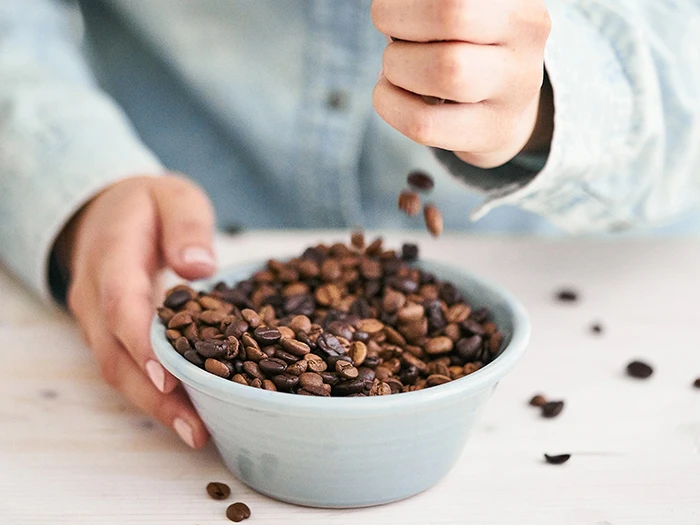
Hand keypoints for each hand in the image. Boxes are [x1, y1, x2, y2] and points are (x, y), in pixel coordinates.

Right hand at [58, 175, 215, 447]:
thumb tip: (200, 267)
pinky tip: (186, 413)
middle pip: (114, 353)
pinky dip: (151, 394)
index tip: (169, 378)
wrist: (108, 211)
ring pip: (116, 369)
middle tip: (194, 427)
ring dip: (153, 405)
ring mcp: (96, 318)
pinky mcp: (107, 332)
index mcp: (111, 256)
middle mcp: (94, 295)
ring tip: (195, 431)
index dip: (142, 344)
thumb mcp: (174, 197)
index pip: (120, 304)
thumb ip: (186, 226)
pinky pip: (124, 367)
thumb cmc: (149, 205)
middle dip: (152, 395)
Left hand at [371, 0, 551, 167]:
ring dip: (396, 68)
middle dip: (399, 25)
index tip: (393, 12)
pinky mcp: (493, 131)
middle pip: (451, 16)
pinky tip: (393, 95)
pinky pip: (423, 123)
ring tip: (395, 68)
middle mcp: (526, 37)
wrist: (506, 100)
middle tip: (393, 37)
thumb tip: (387, 9)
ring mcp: (516, 90)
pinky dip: (391, 105)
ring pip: (445, 71)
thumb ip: (426, 7)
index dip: (405, 4)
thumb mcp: (458, 12)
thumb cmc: (464, 41)